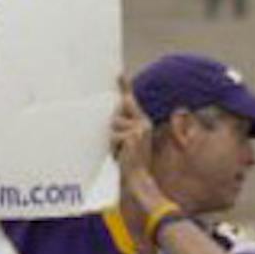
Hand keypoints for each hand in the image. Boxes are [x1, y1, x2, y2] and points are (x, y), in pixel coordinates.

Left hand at [109, 77, 162, 208]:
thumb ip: (120, 128)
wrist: (137, 179)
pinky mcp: (133, 135)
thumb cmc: (129, 162)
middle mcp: (143, 123)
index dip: (124, 86)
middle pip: (117, 114)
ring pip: (113, 126)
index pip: (131, 101)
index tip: (118, 74)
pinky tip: (121, 155)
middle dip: (114, 128)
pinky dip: (113, 147)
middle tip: (121, 146)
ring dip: (111, 140)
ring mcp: (139, 128)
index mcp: (143, 122)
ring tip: (120, 152)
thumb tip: (111, 118)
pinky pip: (113, 136)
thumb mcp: (124, 141)